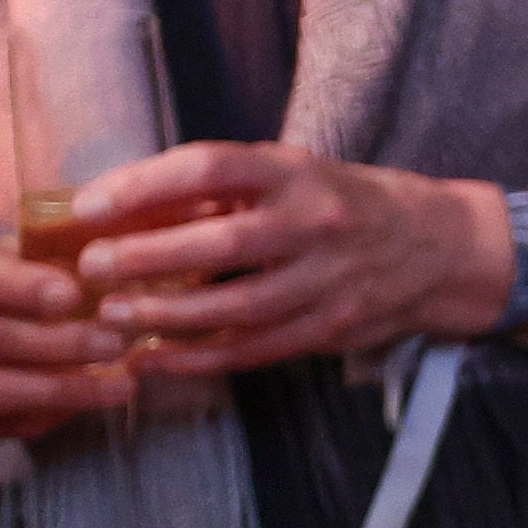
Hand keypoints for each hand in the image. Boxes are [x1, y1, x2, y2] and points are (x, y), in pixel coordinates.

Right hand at [0, 229, 136, 444]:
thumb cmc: (7, 268)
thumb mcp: (22, 240)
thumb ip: (55, 238)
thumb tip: (114, 239)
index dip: (20, 288)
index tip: (73, 295)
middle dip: (56, 344)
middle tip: (116, 342)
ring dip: (58, 389)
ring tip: (120, 384)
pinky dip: (44, 416)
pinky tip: (90, 403)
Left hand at [67, 144, 518, 377]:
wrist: (439, 247)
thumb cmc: (343, 204)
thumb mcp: (291, 175)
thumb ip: (219, 191)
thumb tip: (119, 207)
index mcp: (297, 173)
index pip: (212, 167)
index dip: (144, 185)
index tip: (88, 205)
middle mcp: (317, 223)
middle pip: (222, 244)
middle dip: (147, 258)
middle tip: (92, 268)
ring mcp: (328, 281)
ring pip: (236, 308)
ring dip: (165, 317)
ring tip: (112, 316)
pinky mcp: (330, 328)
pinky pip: (253, 350)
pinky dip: (195, 359)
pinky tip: (150, 360)